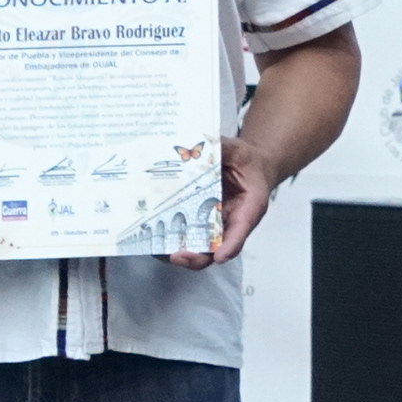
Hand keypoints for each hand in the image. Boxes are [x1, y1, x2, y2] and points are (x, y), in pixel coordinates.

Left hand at [169, 135, 284, 268]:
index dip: (231, 245)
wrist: (248, 167)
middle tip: (176, 255)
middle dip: (196, 257)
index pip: (242, 229)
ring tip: (156, 250)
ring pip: (199, 248)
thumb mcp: (238, 150)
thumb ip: (223, 149)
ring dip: (178, 253)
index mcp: (249, 207)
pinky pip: (187, 236)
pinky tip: (152, 237)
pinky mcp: (199, 223)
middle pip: (217, 250)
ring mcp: (214, 225)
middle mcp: (231, 222)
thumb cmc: (246, 161)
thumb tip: (201, 145)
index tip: (219, 255)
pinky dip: (171, 241)